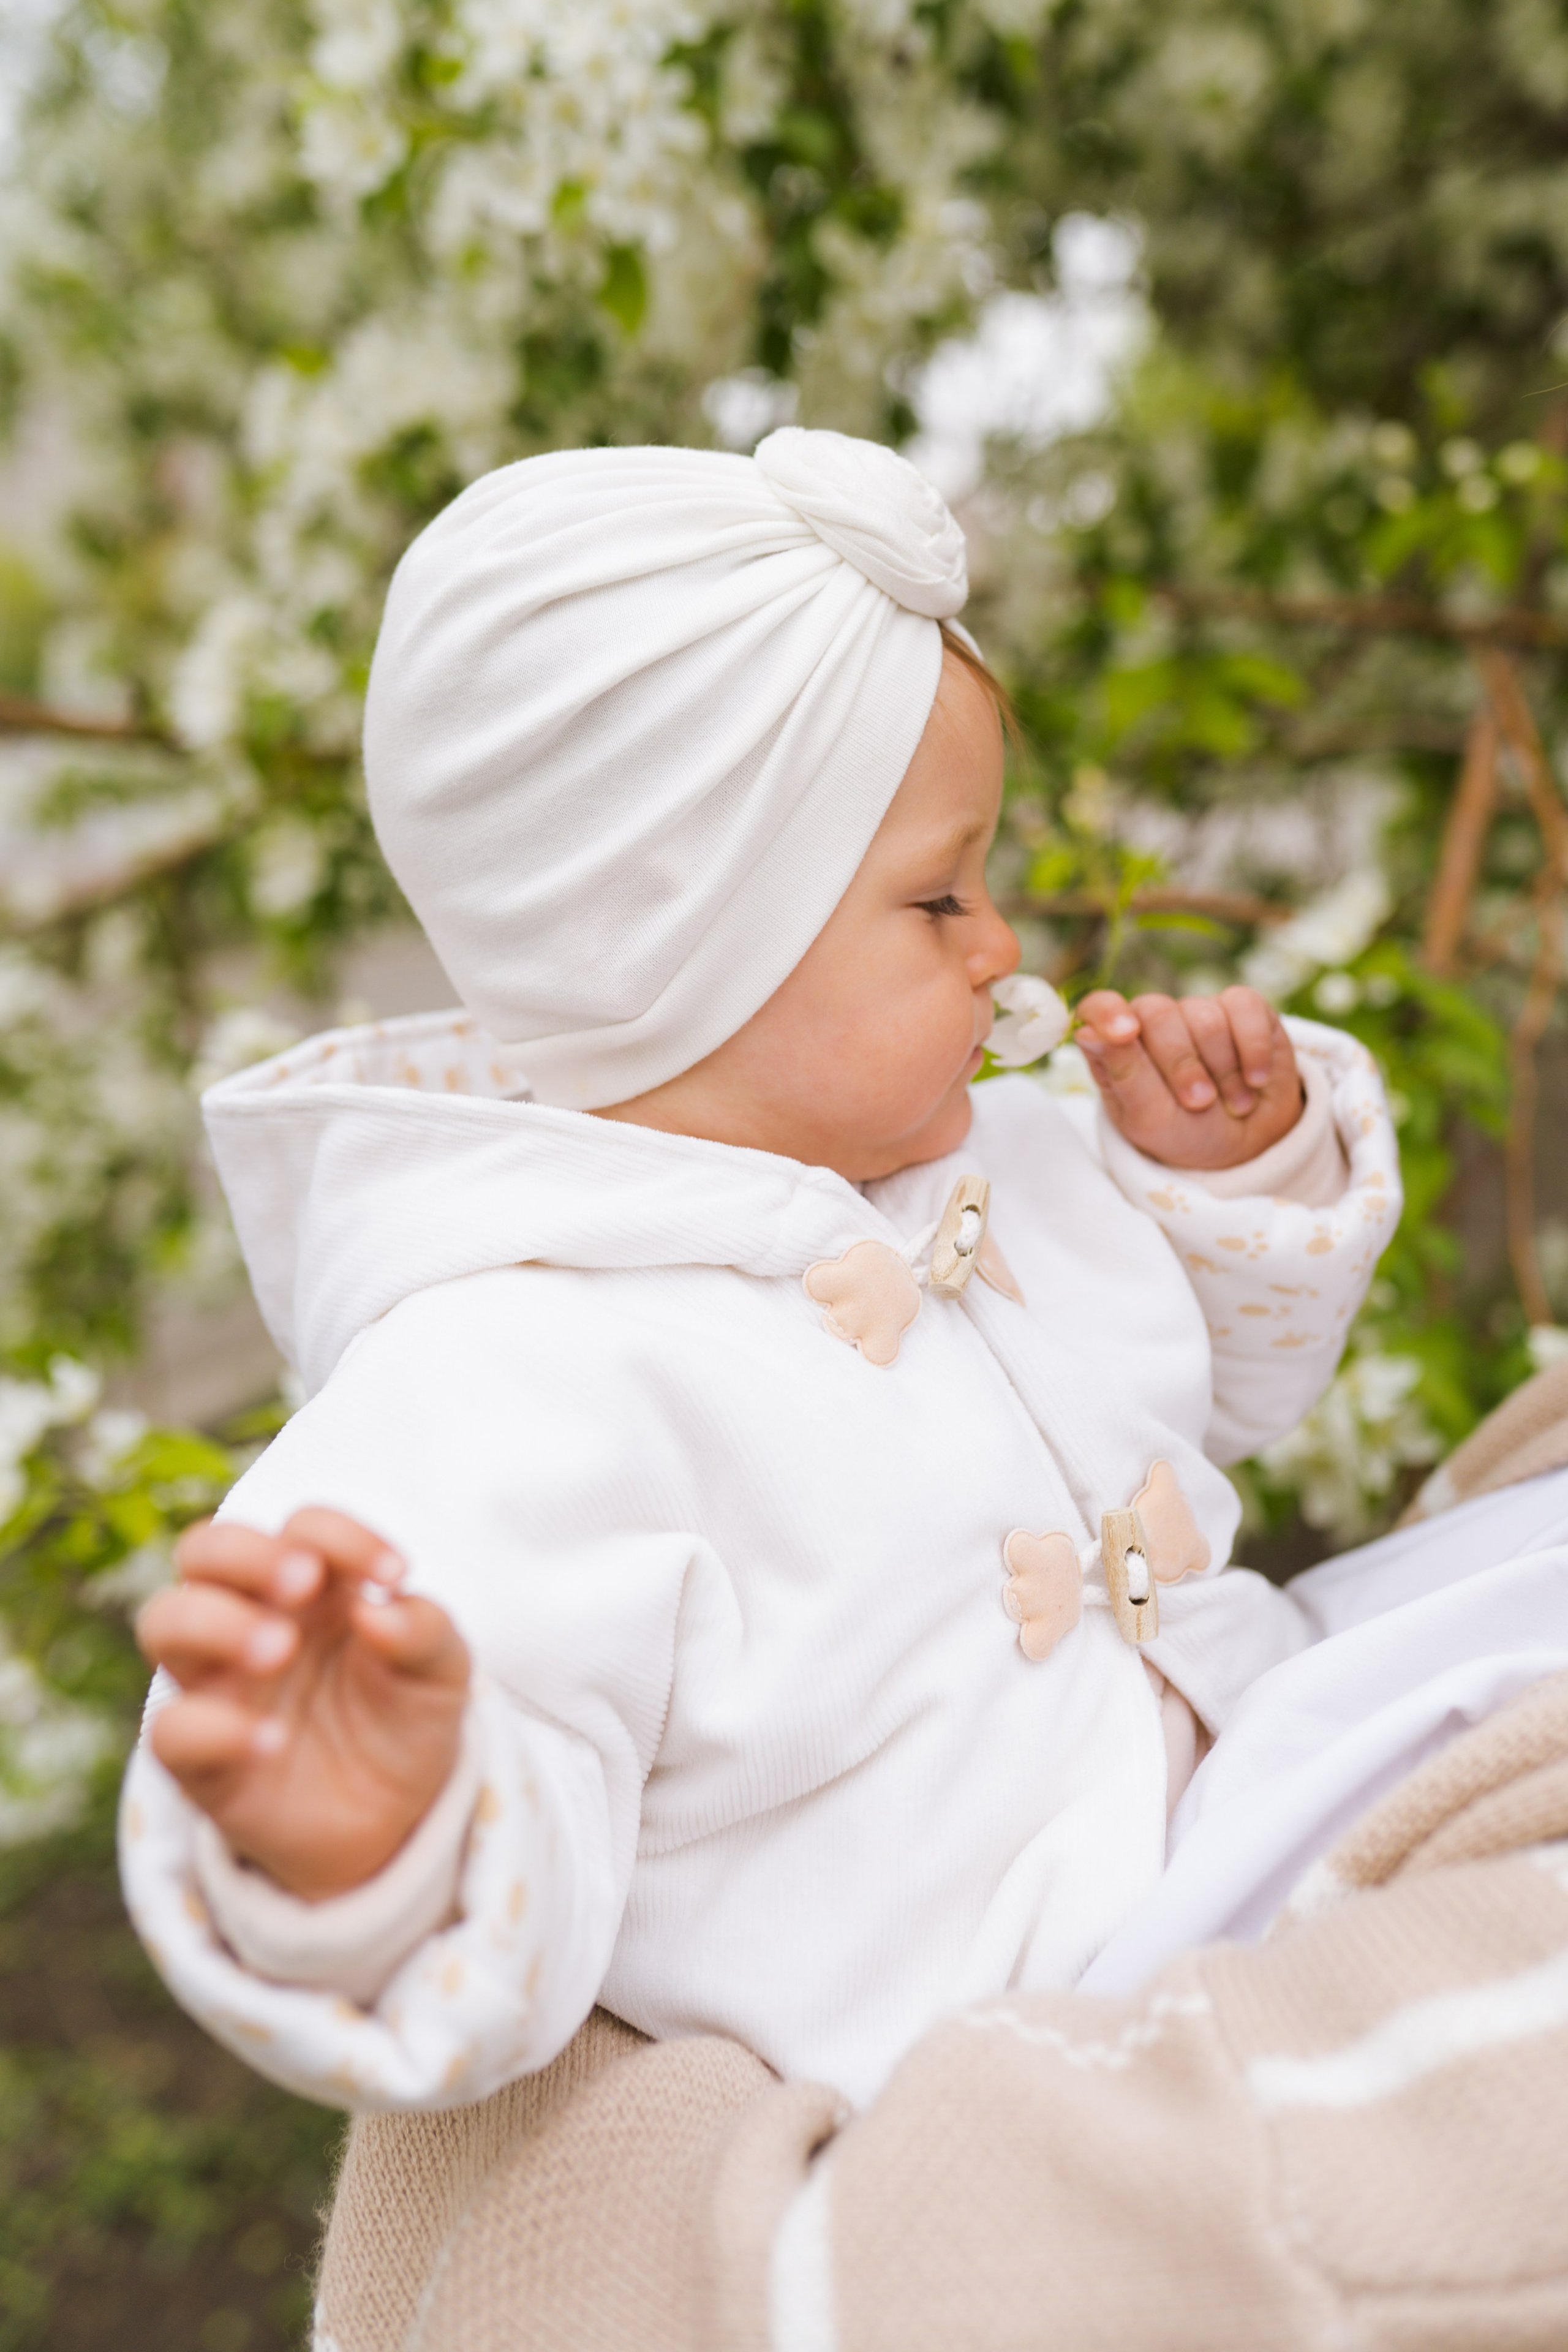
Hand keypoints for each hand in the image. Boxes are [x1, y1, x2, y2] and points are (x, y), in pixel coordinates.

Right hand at [137, 1508, 469, 1899]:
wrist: (394, 1818)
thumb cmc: (407, 1720)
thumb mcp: (441, 1675)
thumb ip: (426, 1631)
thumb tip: (380, 1607)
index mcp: (314, 1586)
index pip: (302, 1527)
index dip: (341, 1535)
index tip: (394, 1575)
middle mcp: (252, 1618)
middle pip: (204, 1548)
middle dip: (247, 1553)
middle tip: (303, 1585)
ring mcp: (218, 1684)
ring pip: (164, 1620)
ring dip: (215, 1622)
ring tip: (279, 1649)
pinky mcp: (200, 1757)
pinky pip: (169, 1729)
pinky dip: (212, 1728)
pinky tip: (273, 1740)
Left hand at [1075, 986, 1302, 1169]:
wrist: (1248, 1143)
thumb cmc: (1186, 1132)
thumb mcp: (1150, 1117)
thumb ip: (1123, 1074)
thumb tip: (1087, 1033)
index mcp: (1119, 1045)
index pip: (1098, 1008)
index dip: (1108, 1013)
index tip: (1124, 1034)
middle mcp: (1155, 1021)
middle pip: (1157, 1013)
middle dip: (1182, 1065)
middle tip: (1198, 1104)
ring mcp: (1198, 1010)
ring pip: (1205, 1017)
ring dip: (1224, 1071)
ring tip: (1233, 1105)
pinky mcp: (1242, 1007)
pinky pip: (1244, 1007)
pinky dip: (1253, 1050)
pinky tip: (1256, 1079)